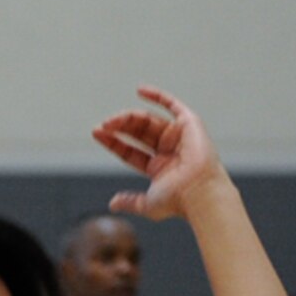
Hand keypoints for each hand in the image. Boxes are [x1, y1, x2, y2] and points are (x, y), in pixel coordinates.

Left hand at [91, 87, 225, 221]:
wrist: (198, 192)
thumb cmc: (177, 201)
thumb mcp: (147, 204)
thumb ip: (130, 201)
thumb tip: (112, 204)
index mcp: (159, 168)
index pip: (131, 151)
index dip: (114, 142)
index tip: (97, 133)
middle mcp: (168, 150)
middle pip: (138, 133)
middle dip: (118, 128)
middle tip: (102, 126)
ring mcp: (178, 136)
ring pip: (148, 119)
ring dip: (128, 117)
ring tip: (111, 121)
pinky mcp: (189, 124)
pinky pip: (172, 104)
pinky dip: (157, 95)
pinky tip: (139, 90)